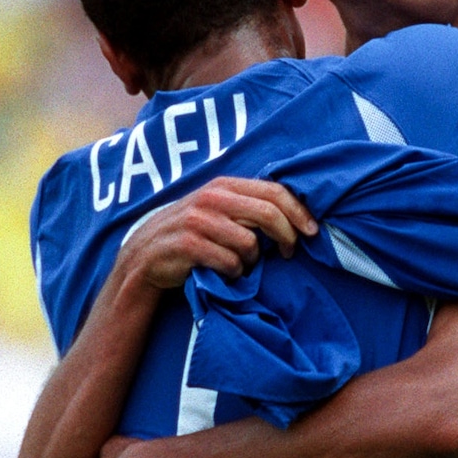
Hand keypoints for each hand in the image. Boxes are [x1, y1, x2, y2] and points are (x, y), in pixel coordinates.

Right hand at [119, 177, 319, 287]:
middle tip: (288, 253)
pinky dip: (233, 272)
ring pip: (250, 243)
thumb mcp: (217, 210)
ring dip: (251, 260)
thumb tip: (295, 215)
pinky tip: (223, 272)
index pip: (274, 191)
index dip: (299, 212)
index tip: (312, 231)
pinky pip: (230, 262)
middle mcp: (212, 197)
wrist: (145, 256)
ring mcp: (199, 220)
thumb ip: (248, 206)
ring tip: (239, 263)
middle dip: (287, 236)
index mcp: (224, 185)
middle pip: (269, 214)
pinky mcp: (189, 245)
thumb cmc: (192, 234)